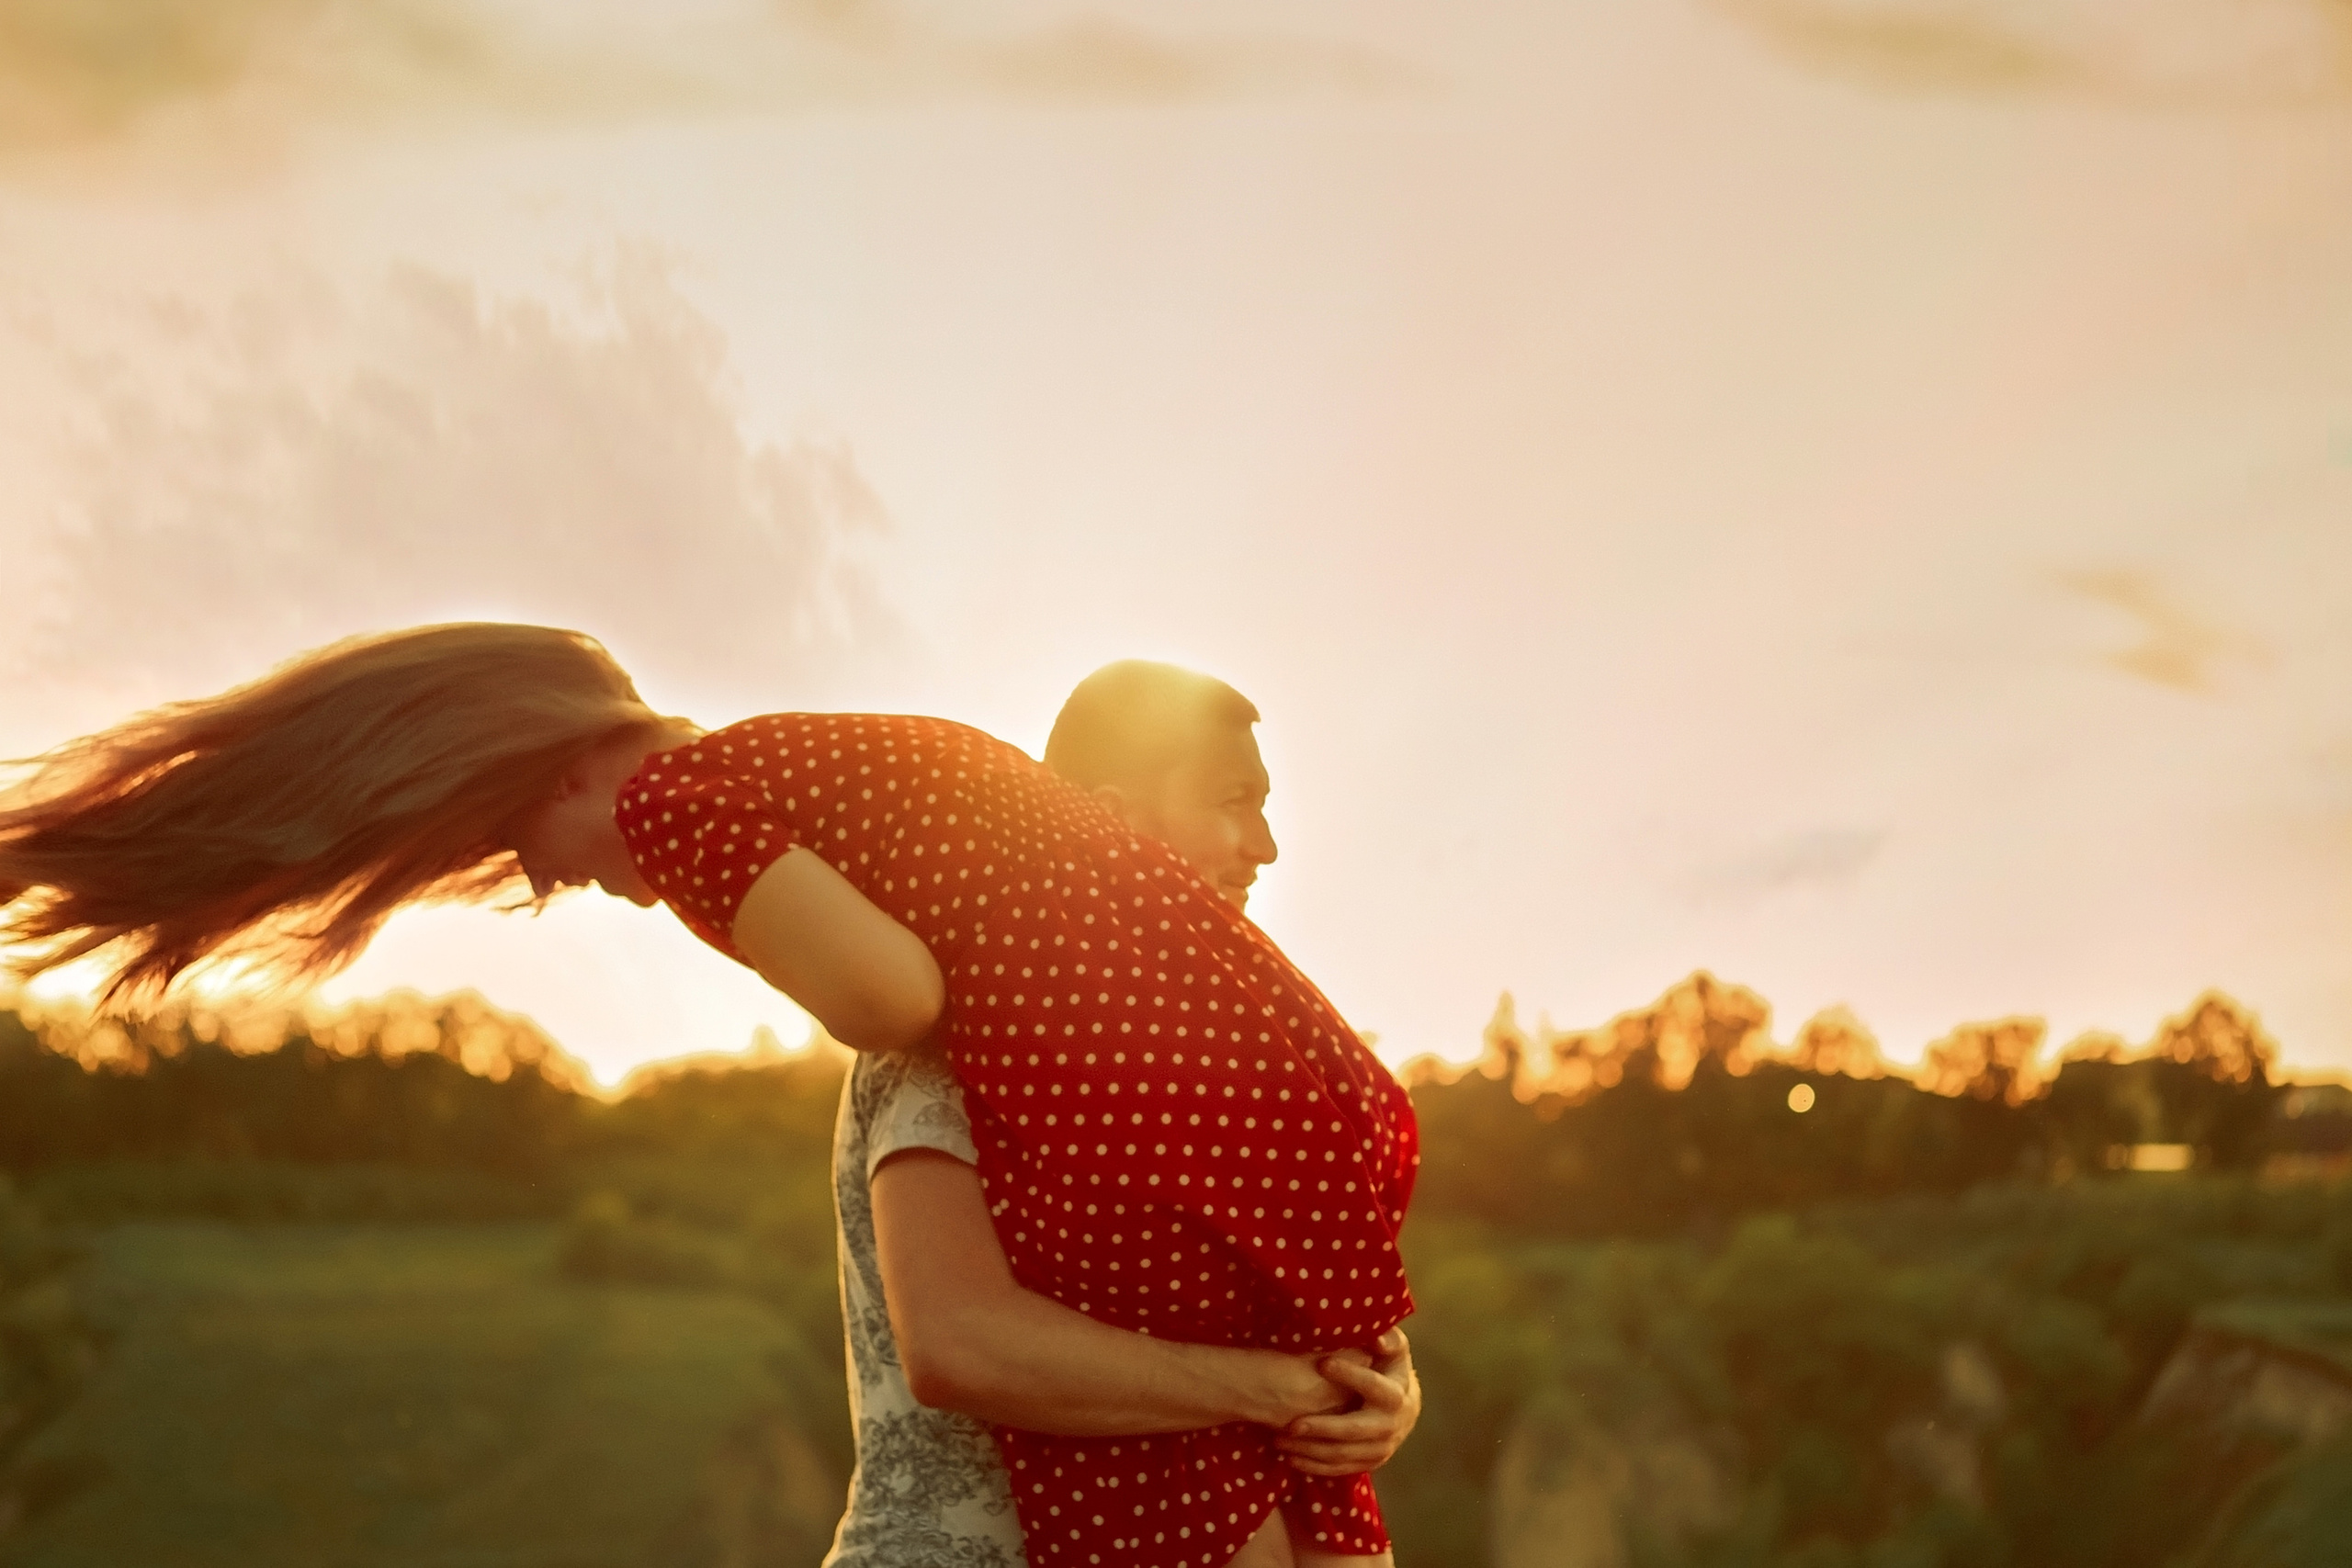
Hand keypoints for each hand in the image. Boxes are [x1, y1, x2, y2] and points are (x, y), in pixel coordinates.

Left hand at [1276, 1327, 1419, 1476]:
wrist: (1406, 1408)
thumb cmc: (1390, 1369)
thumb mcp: (1395, 1350)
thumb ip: (1389, 1339)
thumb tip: (1377, 1338)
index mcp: (1396, 1396)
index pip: (1373, 1386)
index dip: (1350, 1375)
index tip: (1322, 1364)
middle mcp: (1390, 1427)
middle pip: (1354, 1430)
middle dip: (1322, 1428)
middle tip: (1291, 1425)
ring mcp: (1380, 1449)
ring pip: (1343, 1454)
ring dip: (1310, 1450)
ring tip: (1280, 1441)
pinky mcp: (1369, 1463)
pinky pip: (1340, 1470)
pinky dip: (1315, 1467)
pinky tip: (1291, 1459)